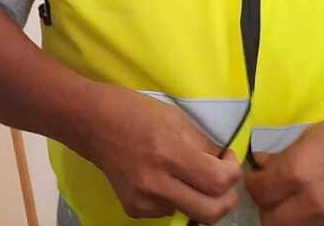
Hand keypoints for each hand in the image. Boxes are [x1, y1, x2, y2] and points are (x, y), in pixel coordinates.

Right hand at [76, 83, 241, 221]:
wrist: (91, 122)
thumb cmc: (133, 110)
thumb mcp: (174, 117)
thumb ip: (202, 143)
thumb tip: (223, 162)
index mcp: (168, 152)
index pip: (217, 181)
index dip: (233, 172)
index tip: (228, 159)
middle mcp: (156, 182)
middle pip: (210, 212)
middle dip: (227, 199)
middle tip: (224, 181)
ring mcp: (142, 199)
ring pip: (190, 214)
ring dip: (199, 198)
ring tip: (189, 176)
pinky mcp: (133, 208)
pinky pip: (168, 211)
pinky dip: (174, 198)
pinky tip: (163, 178)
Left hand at [244, 98, 323, 224]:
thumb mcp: (313, 135)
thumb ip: (285, 157)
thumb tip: (263, 166)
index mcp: (301, 171)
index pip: (259, 191)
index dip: (255, 183)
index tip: (259, 179)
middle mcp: (316, 202)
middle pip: (271, 220)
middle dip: (268, 206)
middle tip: (274, 195)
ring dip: (290, 220)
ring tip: (296, 205)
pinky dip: (316, 225)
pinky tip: (321, 213)